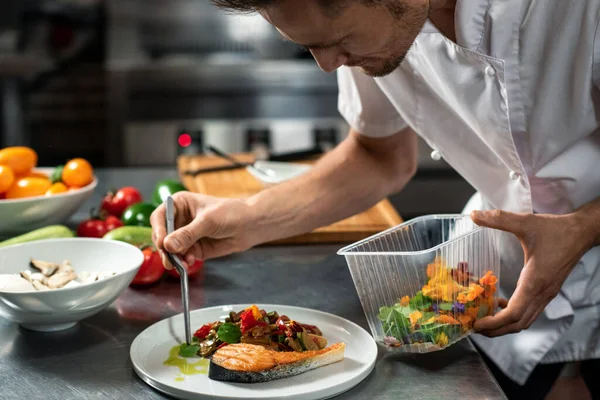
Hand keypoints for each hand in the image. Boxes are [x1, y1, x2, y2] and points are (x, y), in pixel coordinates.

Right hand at [150, 191, 257, 268]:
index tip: (162, 243)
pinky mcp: (193, 249)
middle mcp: (179, 220)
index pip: (159, 216)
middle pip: (162, 236)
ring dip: (174, 258)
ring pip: (170, 249)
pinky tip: (189, 262)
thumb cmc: (231, 213)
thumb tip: (168, 245)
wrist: (250, 225)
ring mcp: (185, 236)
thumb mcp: (208, 221)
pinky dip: (183, 261)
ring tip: (181, 264)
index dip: (158, 230)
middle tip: (170, 259)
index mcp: (179, 204)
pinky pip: (182, 257)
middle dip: (165, 248)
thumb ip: (188, 234)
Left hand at [470, 209, 591, 336]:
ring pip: (525, 320)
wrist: (581, 233)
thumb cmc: (555, 229)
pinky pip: (530, 312)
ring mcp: (546, 294)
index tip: (476, 323)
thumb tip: (474, 215)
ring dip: (504, 325)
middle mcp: (542, 293)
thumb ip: (499, 219)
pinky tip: (500, 303)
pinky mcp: (548, 291)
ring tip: (484, 319)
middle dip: (495, 330)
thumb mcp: (525, 222)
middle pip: (518, 324)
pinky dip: (514, 315)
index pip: (514, 313)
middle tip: (474, 326)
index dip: (494, 322)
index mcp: (535, 281)